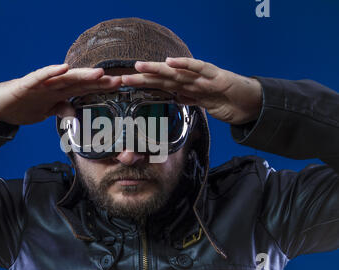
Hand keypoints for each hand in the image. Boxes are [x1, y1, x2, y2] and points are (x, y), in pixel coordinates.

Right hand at [0, 64, 121, 126]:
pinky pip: (40, 76)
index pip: (84, 88)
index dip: (101, 87)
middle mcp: (53, 85)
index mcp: (60, 92)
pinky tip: (63, 68)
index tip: (119, 86)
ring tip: (98, 73)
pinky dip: (51, 72)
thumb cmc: (23, 105)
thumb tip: (74, 115)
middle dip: (99, 81)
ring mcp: (41, 83)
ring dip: (81, 75)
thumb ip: (61, 111)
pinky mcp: (26, 84)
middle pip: (80, 81)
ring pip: (64, 77)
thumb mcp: (46, 113)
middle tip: (119, 80)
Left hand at [120, 57, 262, 124]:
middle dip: (142, 77)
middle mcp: (190, 80)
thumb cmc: (227, 102)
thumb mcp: (203, 104)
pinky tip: (170, 61)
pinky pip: (198, 68)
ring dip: (156, 70)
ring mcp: (201, 77)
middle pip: (162, 78)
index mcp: (186, 87)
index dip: (143, 85)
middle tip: (122, 77)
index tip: (125, 86)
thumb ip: (189, 99)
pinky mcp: (215, 76)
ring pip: (175, 72)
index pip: (160, 85)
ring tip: (138, 66)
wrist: (251, 104)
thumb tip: (176, 98)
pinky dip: (184, 64)